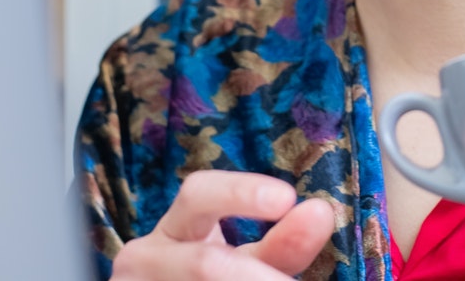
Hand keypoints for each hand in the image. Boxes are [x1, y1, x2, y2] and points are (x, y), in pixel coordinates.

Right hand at [111, 170, 335, 279]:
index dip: (241, 192)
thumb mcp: (245, 262)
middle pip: (202, 263)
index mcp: (176, 228)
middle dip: (258, 279)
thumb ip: (281, 244)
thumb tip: (320, 213)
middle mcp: (145, 257)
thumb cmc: (213, 278)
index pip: (199, 193)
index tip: (287, 198)